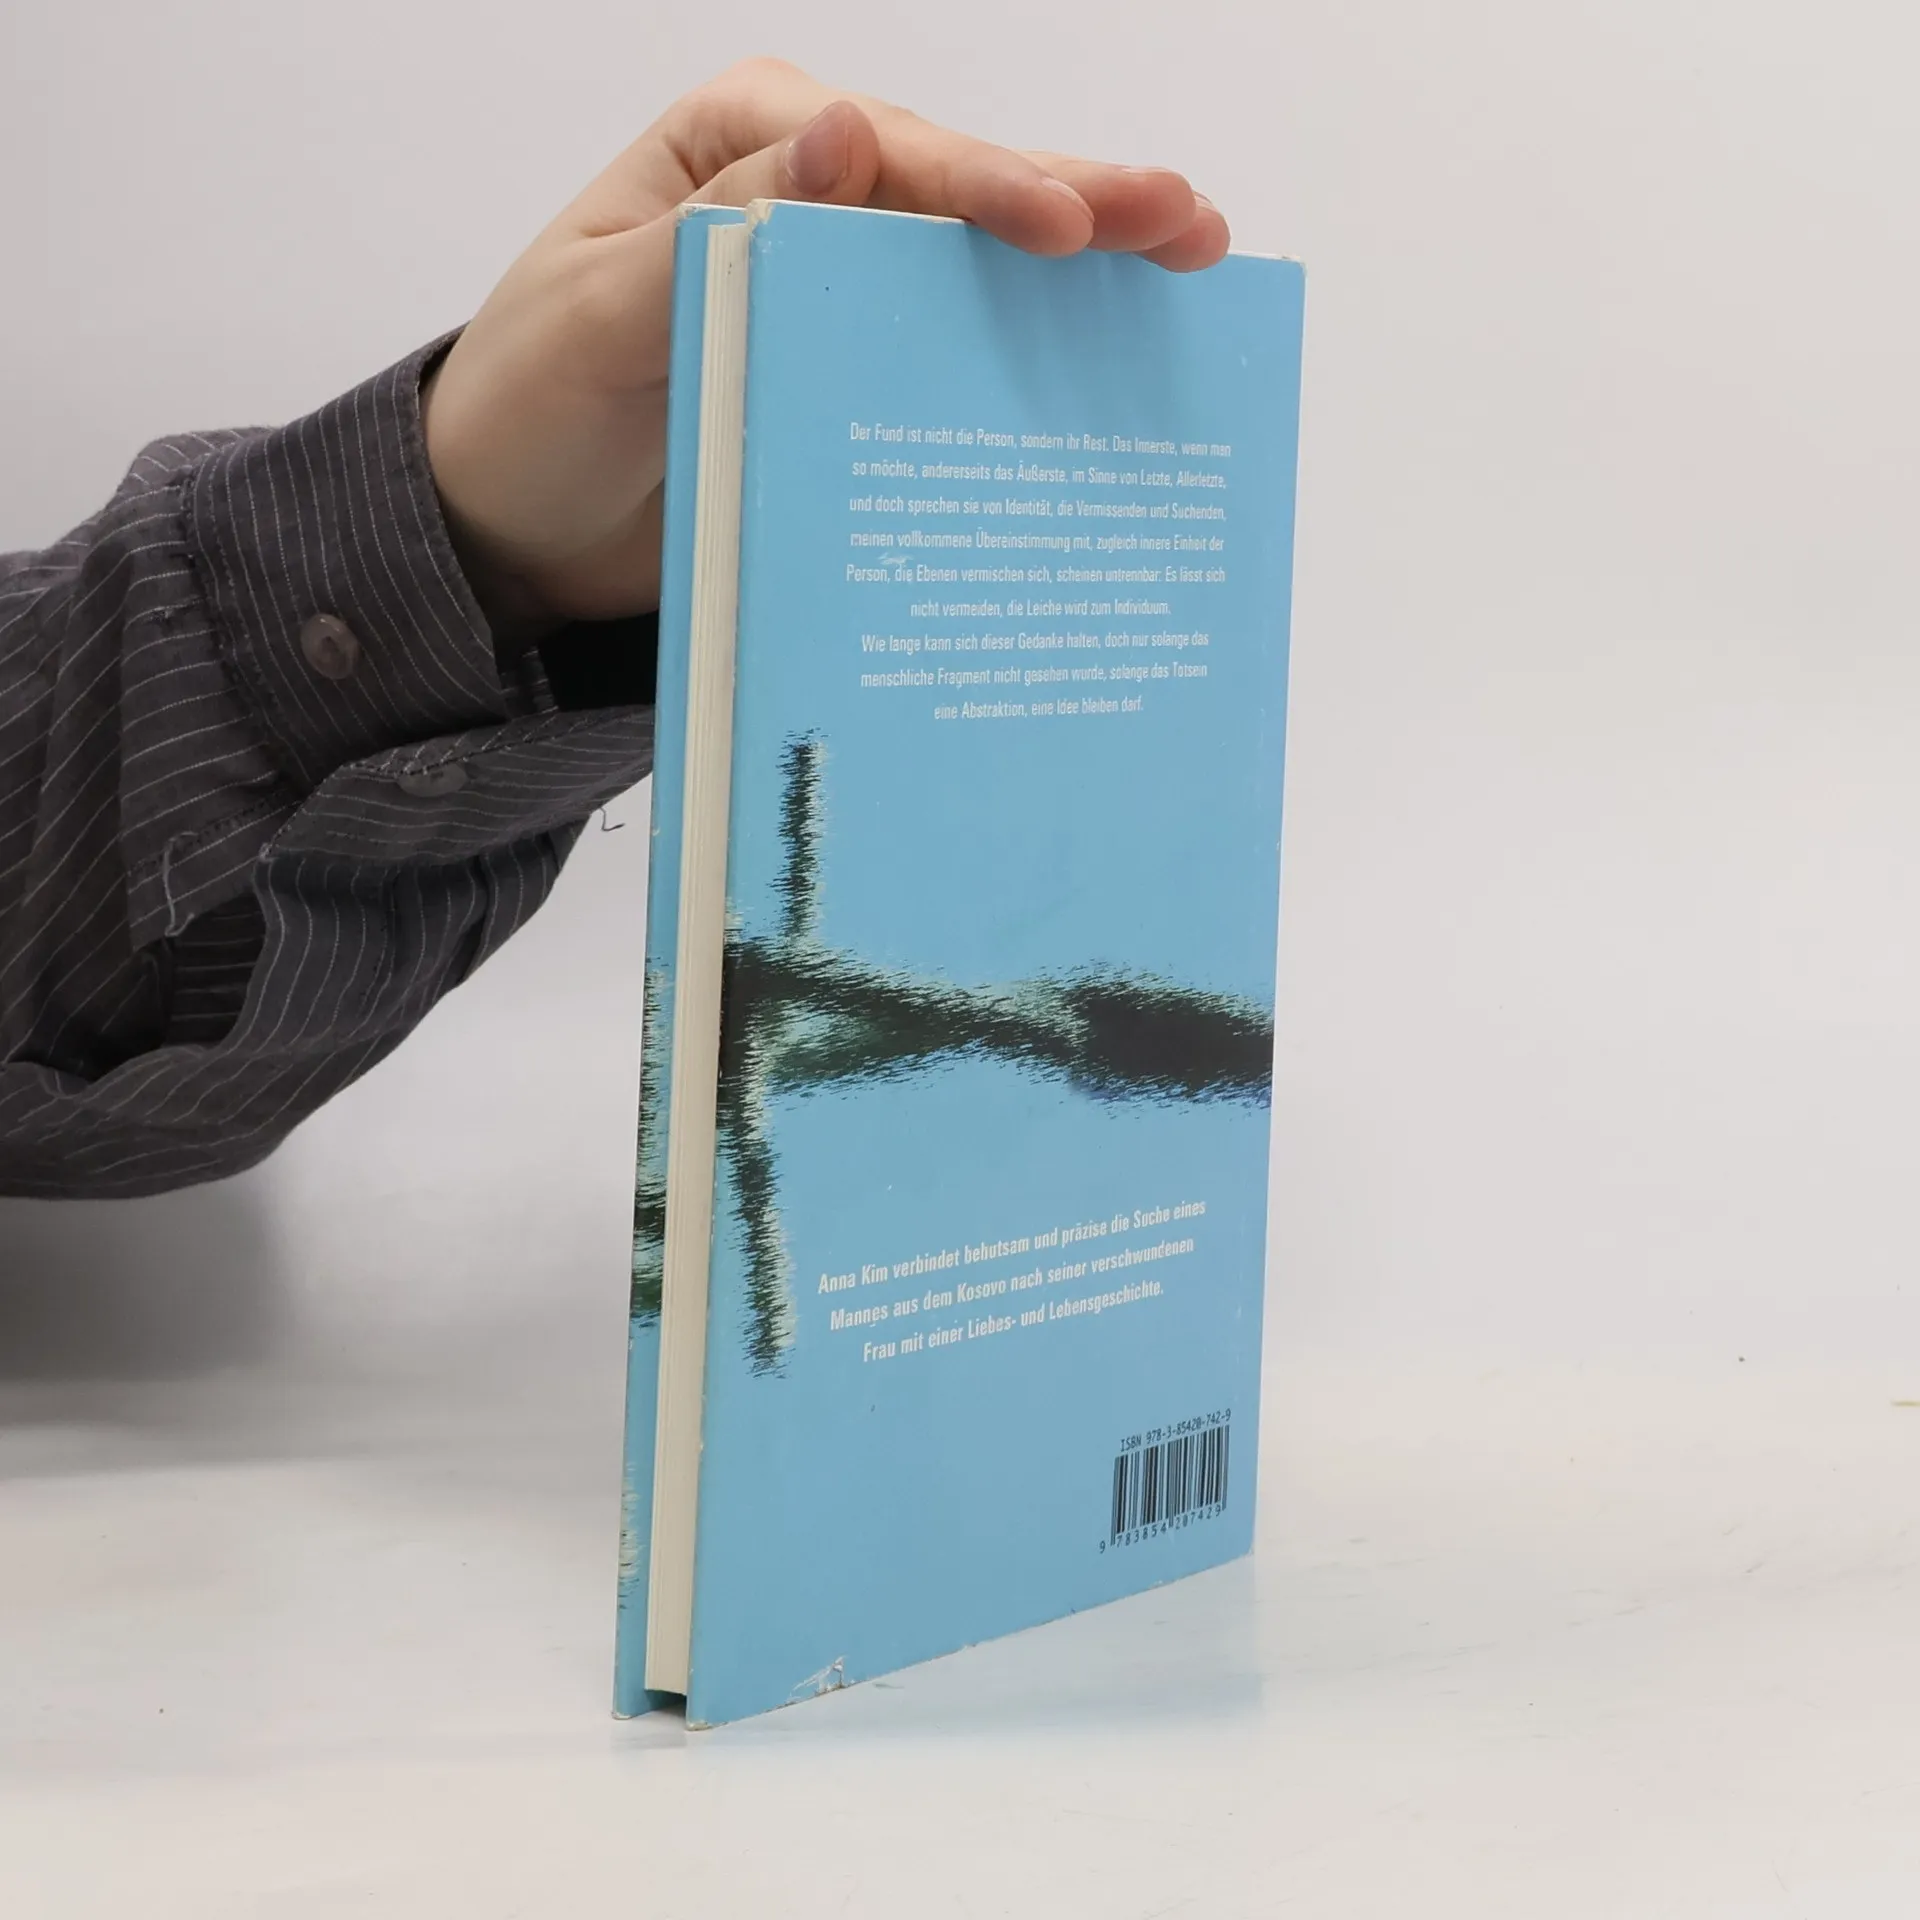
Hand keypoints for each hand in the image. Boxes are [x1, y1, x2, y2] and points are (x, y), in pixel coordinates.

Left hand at [422, 57, 1229, 636]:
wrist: (510, 530)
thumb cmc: (530, 411)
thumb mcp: (598, 316)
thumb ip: (717, 231)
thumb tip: (845, 140)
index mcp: (742, 146)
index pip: (890, 158)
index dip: (990, 190)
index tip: (1074, 231)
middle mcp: (809, 197)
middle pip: (962, 194)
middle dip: (1082, 205)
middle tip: (1193, 223)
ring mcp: (842, 288)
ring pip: (978, 269)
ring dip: (1085, 275)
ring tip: (1195, 267)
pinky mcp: (855, 372)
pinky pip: (953, 353)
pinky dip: (1033, 357)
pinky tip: (1112, 364)